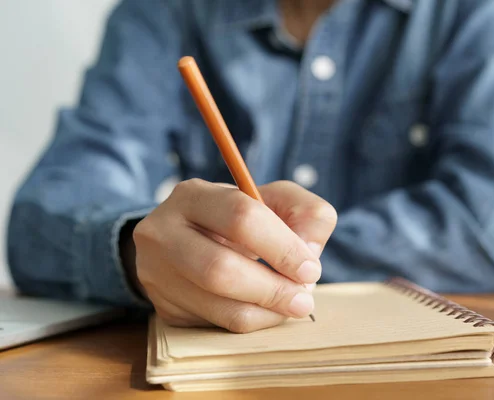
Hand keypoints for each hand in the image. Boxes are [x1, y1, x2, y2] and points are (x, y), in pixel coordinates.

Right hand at [130, 179, 336, 332]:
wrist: (188, 240)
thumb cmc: (240, 218)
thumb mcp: (274, 200)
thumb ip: (306, 213)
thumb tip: (309, 251)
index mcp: (192, 195)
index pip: (241, 218)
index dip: (282, 247)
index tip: (310, 268)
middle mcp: (162, 232)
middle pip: (220, 269)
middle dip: (273, 289)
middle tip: (303, 298)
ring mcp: (157, 272)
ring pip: (218, 305)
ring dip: (266, 311)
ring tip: (292, 305)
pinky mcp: (164, 306)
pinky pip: (215, 323)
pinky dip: (251, 321)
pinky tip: (266, 310)